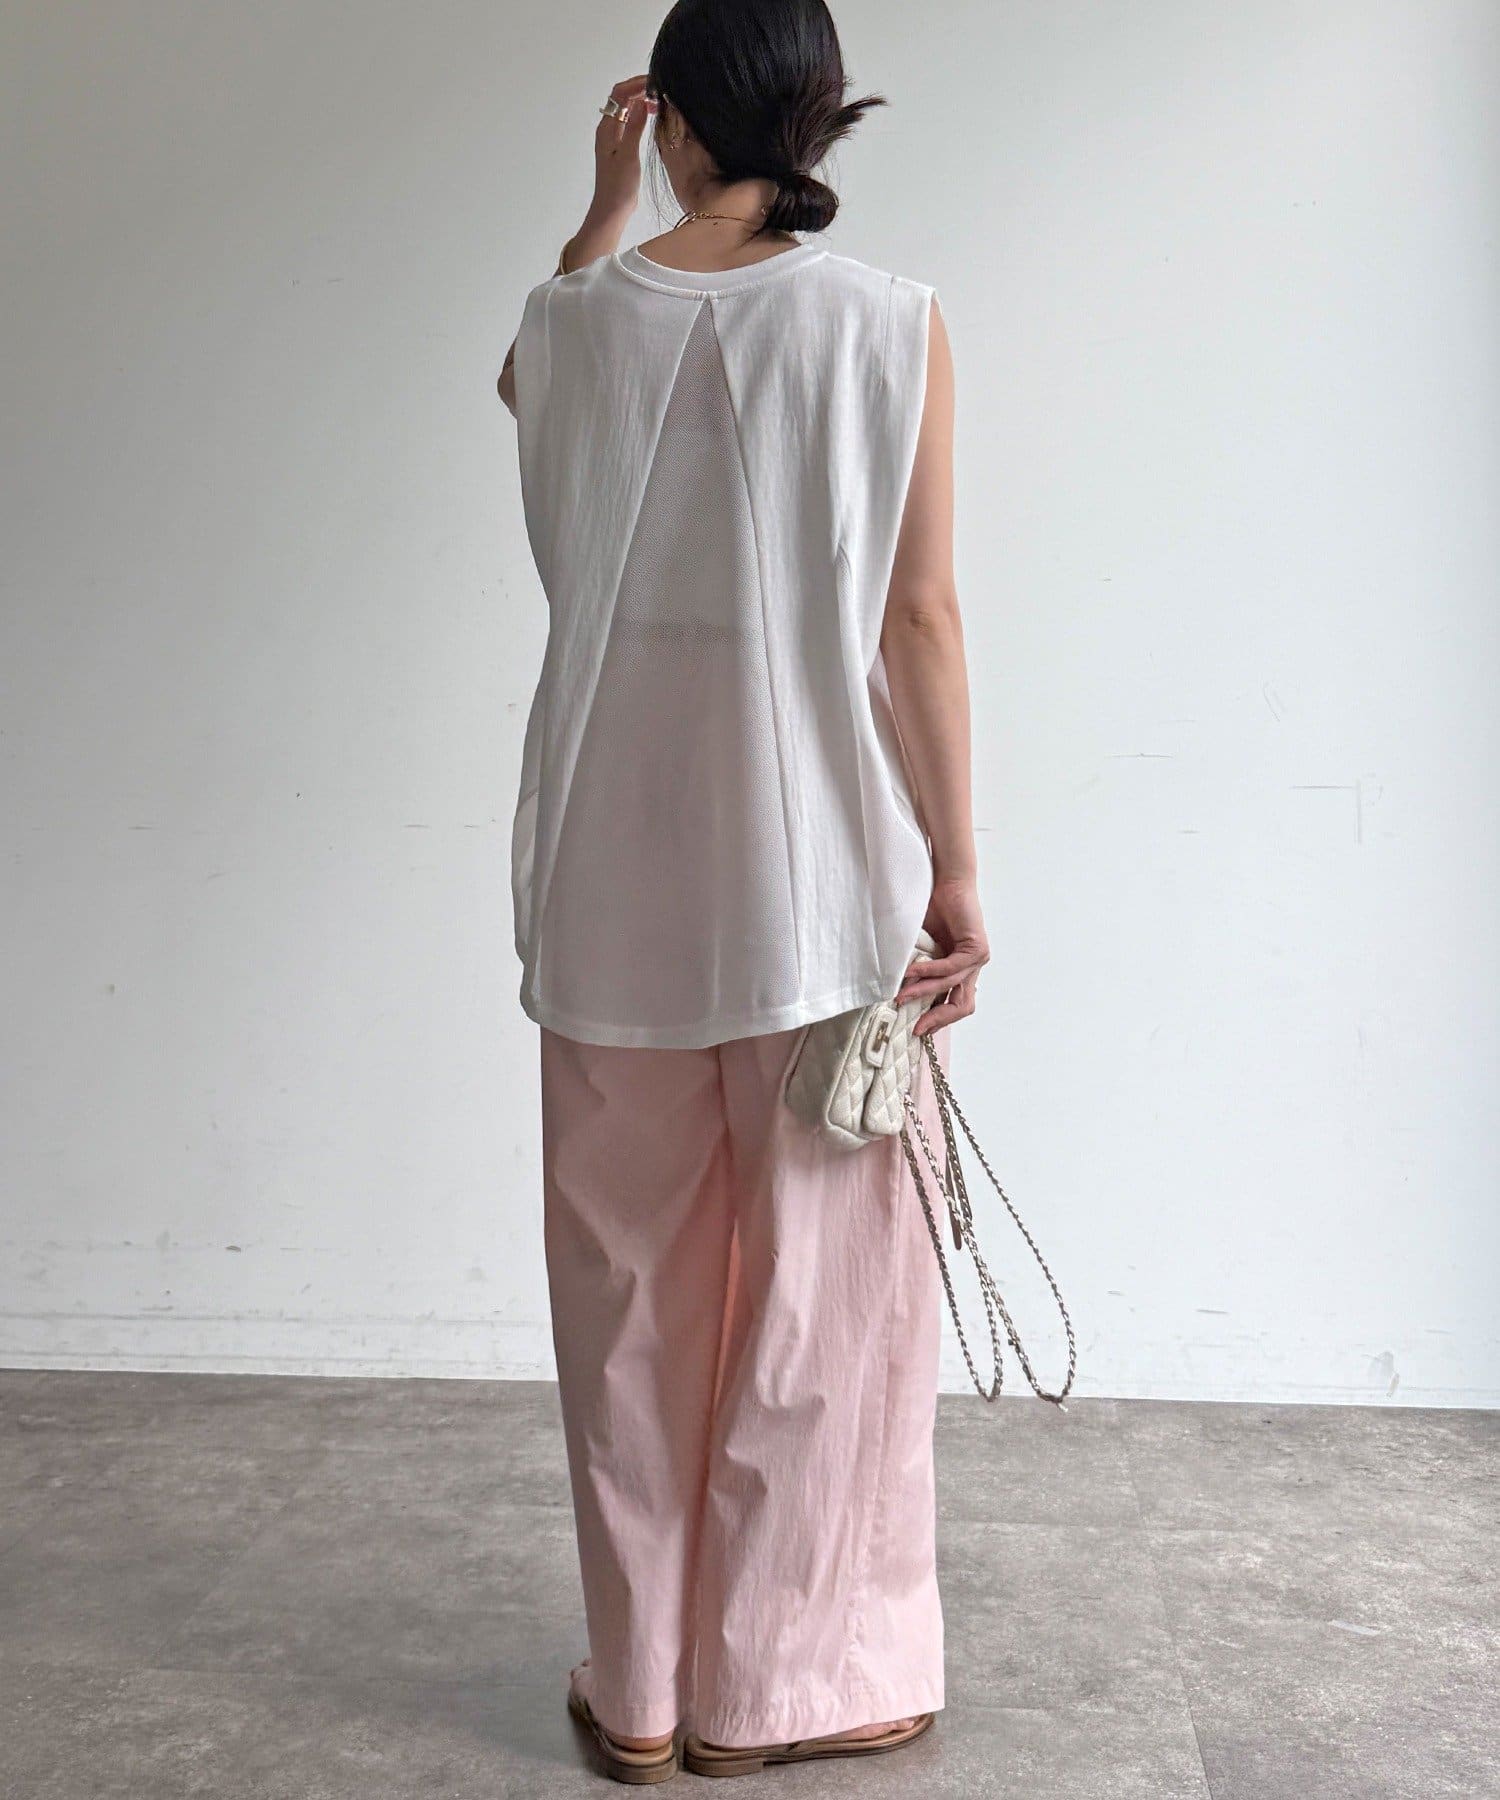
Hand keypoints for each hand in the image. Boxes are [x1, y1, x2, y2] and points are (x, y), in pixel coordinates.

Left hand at [587, 75, 655, 226]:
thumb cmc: (619, 187)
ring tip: (659, 101)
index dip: (636, 83)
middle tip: (660, 89)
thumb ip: (634, 127)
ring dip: (640, 100)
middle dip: (639, 88)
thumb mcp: (629, 156)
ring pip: (626, 109)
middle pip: (621, 98)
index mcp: (607, 129)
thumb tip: (641, 101)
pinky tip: (653, 116)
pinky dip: (640, 114)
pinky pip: (629, 121)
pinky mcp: (620, 146)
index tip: (655, 82)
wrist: (611, 210)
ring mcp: (613, 137)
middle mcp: (608, 129)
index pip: (619, 94)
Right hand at [895, 875, 989, 1036]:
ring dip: (924, 993)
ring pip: (952, 987)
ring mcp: (977, 960)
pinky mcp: (978, 949)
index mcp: (959, 972)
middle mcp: (972, 969)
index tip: (915, 1030)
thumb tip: (897, 995)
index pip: (954, 1005)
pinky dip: (930, 972)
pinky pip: (951, 968)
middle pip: (963, 1006)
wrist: (947, 883)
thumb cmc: (932, 910)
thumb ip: (917, 970)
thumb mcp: (921, 948)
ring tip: (902, 996)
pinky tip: (912, 972)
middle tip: (916, 1028)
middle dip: (938, 1020)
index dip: (937, 1020)